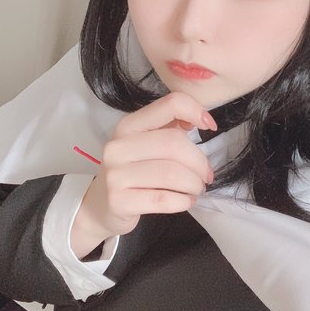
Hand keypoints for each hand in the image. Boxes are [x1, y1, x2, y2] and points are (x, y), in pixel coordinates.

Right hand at [71, 92, 216, 257]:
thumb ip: (169, 128)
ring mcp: (116, 174)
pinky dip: (182, 201)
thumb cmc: (131, 172)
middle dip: (199, 162)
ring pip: (171, 174)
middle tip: (206, 176)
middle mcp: (119, 146)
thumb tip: (199, 119)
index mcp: (128, 126)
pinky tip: (186, 201)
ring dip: (194, 184)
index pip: (169, 104)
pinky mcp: (119, 201)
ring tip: (197, 189)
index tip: (210, 126)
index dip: (195, 111)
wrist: (99, 206)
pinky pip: (162, 200)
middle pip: (174, 143)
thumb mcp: (145, 144)